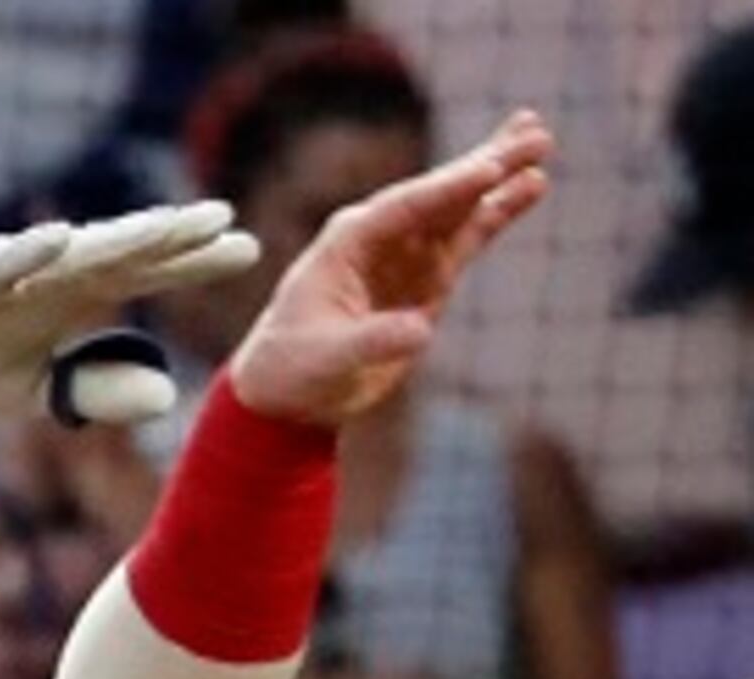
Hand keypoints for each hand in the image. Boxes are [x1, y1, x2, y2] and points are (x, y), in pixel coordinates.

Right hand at [0, 202, 257, 429]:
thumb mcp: (35, 397)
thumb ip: (96, 392)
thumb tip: (168, 394)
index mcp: (69, 297)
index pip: (143, 273)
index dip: (192, 264)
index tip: (249, 252)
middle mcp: (45, 276)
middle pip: (121, 253)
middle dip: (172, 238)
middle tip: (228, 223)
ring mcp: (4, 277)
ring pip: (72, 253)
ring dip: (121, 236)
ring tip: (170, 224)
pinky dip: (25, 253)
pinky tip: (59, 238)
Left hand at [229, 113, 552, 430]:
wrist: (291, 392)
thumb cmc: (294, 369)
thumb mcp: (328, 358)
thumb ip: (372, 341)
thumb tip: (419, 332)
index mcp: (346, 243)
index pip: (404, 207)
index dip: (447, 188)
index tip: (490, 169)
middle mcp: (379, 238)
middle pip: (438, 193)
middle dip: (485, 164)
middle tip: (534, 132)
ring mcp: (407, 254)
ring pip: (460, 207)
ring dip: (500, 177)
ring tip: (541, 143)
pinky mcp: (429, 275)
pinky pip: (470, 236)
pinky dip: (499, 212)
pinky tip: (533, 185)